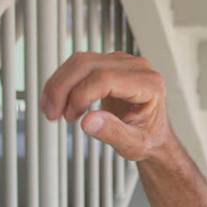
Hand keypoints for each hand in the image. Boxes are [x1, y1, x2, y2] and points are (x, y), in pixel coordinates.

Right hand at [39, 51, 173, 161]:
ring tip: (53, 111)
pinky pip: (79, 66)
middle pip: (88, 64)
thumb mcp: (134, 144)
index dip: (81, 95)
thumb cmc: (149, 139)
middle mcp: (137, 68)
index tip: (71, 116)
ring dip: (58, 85)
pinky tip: (59, 102)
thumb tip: (89, 121)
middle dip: (62, 88)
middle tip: (52, 114)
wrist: (154, 136)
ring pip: (79, 62)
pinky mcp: (109, 65)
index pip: (106, 78)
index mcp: (149, 85)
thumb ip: (113, 133)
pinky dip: (63, 83)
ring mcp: (122, 63)